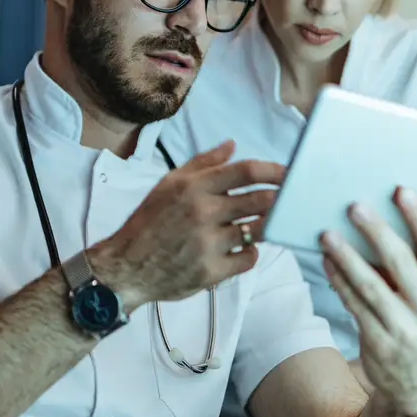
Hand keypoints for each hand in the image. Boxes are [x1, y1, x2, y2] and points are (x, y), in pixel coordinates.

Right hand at [93, 140, 282, 306]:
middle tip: (290, 201)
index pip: (245, 171)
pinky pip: (248, 258)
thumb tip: (232, 146)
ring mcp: (207, 243)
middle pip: (260, 200)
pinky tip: (240, 249)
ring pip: (257, 230)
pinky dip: (250, 253)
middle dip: (280, 200)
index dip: (274, 171)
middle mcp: (201, 212)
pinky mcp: (211, 271)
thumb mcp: (168, 184)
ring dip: (266, 226)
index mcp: (192, 186)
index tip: (291, 174)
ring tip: (264, 224)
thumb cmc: (149, 222)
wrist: (126, 267)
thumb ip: (202, 163)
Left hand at [321, 187, 416, 416]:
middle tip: (354, 206)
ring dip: (346, 255)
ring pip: (370, 284)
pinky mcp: (379, 342)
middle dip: (375, 230)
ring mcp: (404, 328)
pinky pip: (354, 304)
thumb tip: (382, 222)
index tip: (402, 191)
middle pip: (400, 261)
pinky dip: (339, 281)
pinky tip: (328, 262)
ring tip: (328, 234)